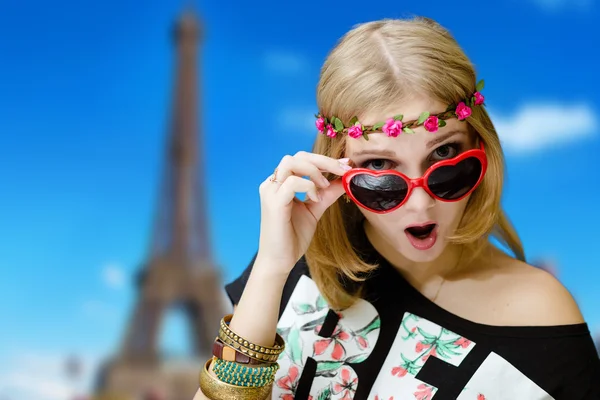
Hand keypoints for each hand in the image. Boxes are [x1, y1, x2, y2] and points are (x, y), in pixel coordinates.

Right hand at [255, 151, 350, 274]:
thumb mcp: (315, 209)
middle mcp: (273, 183)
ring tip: (324, 186)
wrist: (279, 261)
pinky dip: (309, 186)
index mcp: (281, 183)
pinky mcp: (273, 202)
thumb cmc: (292, 236)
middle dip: (324, 161)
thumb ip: (327, 194)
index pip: (302, 159)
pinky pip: (293, 182)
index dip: (325, 160)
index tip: (345, 165)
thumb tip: (345, 180)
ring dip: (314, 170)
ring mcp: (271, 191)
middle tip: (343, 170)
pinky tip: (314, 199)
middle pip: (298, 156)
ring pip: (292, 162)